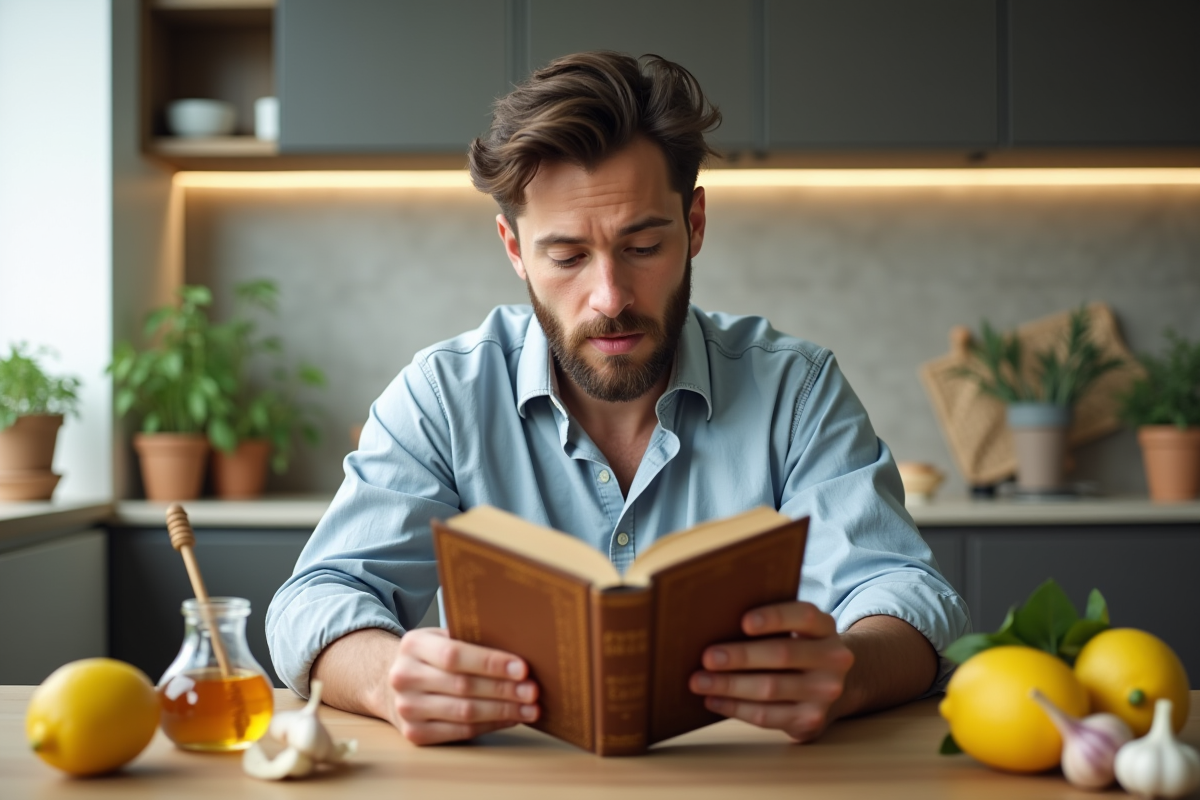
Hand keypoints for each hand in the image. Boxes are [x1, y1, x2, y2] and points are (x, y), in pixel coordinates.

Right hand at [388, 628, 539, 744]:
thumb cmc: (430, 658)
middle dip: (504, 689)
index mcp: (413, 645)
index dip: (490, 663)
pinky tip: (511, 718)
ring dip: (503, 710)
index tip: (522, 668)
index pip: (455, 655)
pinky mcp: (415, 733)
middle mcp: (404, 677)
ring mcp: (407, 708)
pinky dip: (491, 725)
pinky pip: (461, 731)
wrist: (392, 683)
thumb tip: (520, 647)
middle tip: (533, 691)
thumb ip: (470, 640)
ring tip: (530, 708)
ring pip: (464, 712)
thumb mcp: (441, 638)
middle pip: (463, 686)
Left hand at [688, 601, 853, 742]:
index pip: (803, 616)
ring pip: (771, 688)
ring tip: (698, 682)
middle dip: (740, 656)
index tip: (743, 622)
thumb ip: (772, 624)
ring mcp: (825, 693)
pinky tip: (713, 700)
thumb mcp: (799, 630)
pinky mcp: (811, 720)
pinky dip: (735, 708)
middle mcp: (833, 659)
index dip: (774, 617)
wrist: (838, 686)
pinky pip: (767, 716)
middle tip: (707, 657)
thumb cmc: (800, 649)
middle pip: (782, 654)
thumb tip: (715, 622)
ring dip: (729, 685)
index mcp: (825, 628)